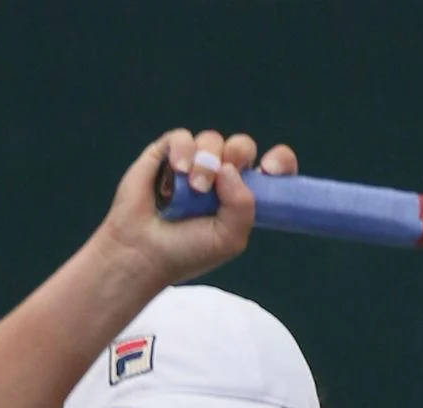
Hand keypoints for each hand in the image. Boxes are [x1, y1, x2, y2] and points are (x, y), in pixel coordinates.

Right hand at [94, 128, 298, 287]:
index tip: (268, 170)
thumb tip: (230, 168)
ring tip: (195, 187)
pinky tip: (179, 171)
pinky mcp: (164, 155)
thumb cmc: (187, 252)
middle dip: (239, 153)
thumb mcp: (229, 238)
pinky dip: (183, 150)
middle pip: (242, 146)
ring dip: (207, 160)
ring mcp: (191, 164)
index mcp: (240, 196)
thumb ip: (243, 205)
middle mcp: (219, 177)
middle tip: (226, 173)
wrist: (143, 254)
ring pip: (212, 140)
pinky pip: (181, 137)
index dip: (279, 162)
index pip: (271, 169)